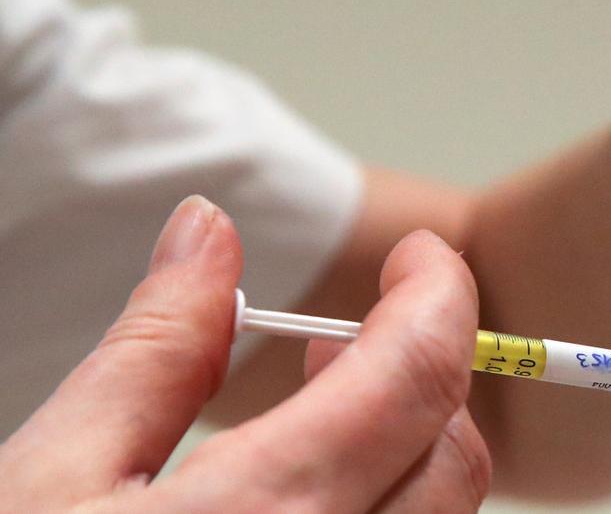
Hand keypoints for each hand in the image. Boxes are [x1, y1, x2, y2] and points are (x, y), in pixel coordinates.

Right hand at [0, 196, 488, 511]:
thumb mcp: (49, 479)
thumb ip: (154, 350)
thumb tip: (208, 232)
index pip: (417, 378)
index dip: (438, 296)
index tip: (420, 259)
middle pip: (454, 458)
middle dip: (422, 374)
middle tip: (340, 340)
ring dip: (409, 449)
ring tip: (318, 414)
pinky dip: (385, 513)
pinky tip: (308, 497)